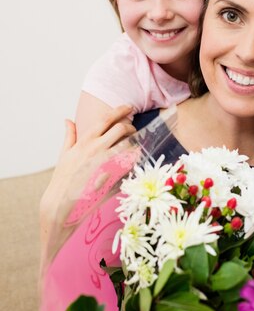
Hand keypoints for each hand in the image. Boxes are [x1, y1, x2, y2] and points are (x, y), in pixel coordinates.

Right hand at [40, 105, 135, 249]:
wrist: (61, 202)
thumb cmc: (62, 178)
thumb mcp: (64, 154)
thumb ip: (69, 135)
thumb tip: (68, 120)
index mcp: (85, 140)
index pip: (106, 119)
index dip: (120, 110)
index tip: (129, 107)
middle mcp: (96, 148)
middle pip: (122, 128)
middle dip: (130, 127)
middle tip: (132, 131)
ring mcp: (106, 162)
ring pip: (129, 145)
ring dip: (134, 144)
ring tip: (134, 146)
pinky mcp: (113, 176)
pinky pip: (130, 163)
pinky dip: (134, 160)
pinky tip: (133, 161)